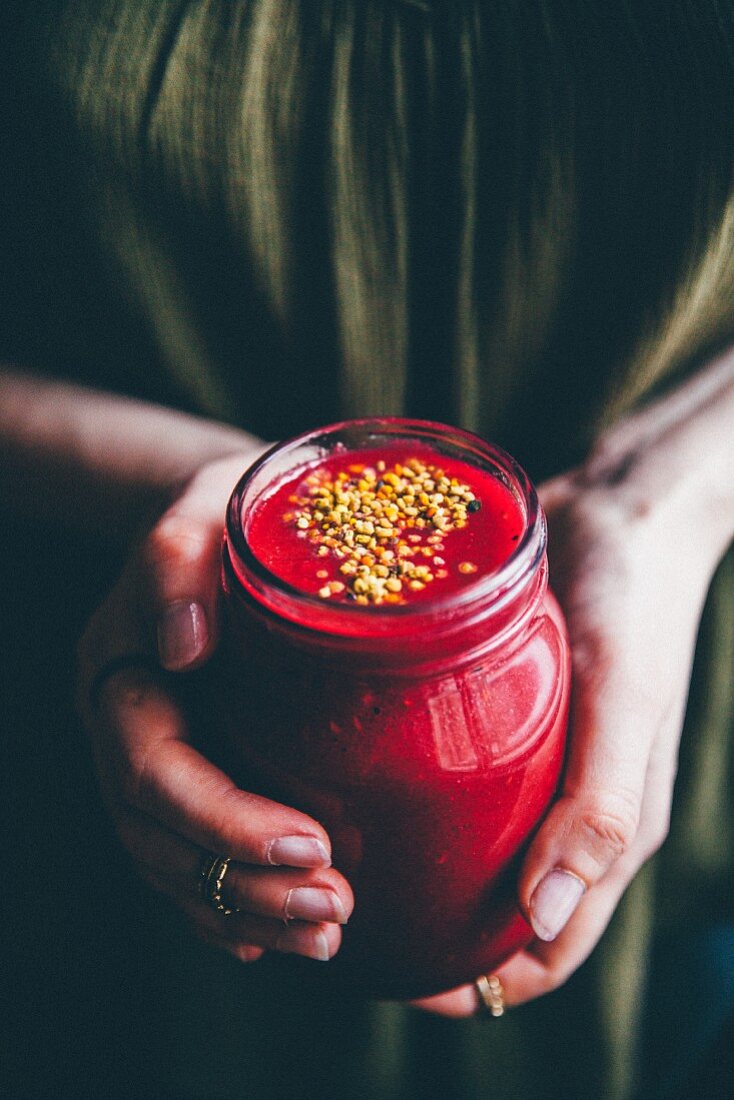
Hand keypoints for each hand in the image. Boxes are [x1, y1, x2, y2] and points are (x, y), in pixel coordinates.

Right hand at [77, 453, 353, 964]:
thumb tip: (184, 642)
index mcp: (121, 675)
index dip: (222, 820)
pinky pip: (190, 860)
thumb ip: (177, 561)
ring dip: (247, 909)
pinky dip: (230, 906)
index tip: (312, 843)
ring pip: (173, 864)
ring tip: (327, 932)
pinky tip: (278, 935)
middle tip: (334, 908)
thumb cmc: (218, 513)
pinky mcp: (191, 772)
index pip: (151, 772)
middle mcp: (128, 729)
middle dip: (244, 883)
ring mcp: (155, 759)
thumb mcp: (199, 511)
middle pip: (160, 838)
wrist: (216, 523)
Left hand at [413, 356, 733, 1015]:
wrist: (618, 512)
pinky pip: (451, 777)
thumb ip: (598, 806)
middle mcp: (564, 808)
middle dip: (433, 933)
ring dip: (413, 869)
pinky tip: (349, 782)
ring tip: (336, 857)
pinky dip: (407, 798)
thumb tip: (545, 916)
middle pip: (494, 906)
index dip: (484, 983)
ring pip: (467, 845)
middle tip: (349, 915)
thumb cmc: (634, 604)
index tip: (407, 979)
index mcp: (607, 830)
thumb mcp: (624, 702)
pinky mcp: (496, 716)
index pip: (546, 948)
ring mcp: (530, 763)